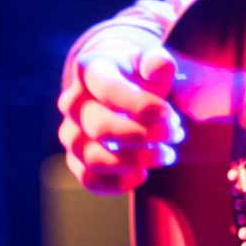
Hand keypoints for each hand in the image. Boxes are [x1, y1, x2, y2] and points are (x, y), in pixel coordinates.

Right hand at [59, 38, 183, 194]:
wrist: (123, 91)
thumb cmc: (140, 76)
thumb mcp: (150, 62)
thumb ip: (157, 62)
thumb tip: (159, 66)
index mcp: (88, 70)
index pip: (108, 90)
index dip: (140, 106)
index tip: (168, 114)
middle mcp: (72, 103)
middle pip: (101, 129)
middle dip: (143, 137)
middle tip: (175, 134)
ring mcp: (70, 133)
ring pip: (94, 158)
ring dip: (135, 161)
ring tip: (166, 154)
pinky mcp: (75, 160)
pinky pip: (89, 180)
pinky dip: (118, 183)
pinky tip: (143, 173)